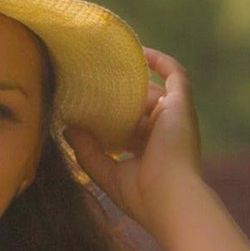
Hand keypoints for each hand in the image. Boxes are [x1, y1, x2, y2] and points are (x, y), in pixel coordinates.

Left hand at [64, 46, 204, 228]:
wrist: (171, 199)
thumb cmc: (143, 197)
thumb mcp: (107, 174)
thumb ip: (88, 152)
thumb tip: (67, 128)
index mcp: (151, 153)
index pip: (129, 129)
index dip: (110, 118)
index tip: (86, 110)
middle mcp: (166, 133)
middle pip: (139, 107)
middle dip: (116, 98)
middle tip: (87, 87)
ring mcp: (176, 117)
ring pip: (152, 90)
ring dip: (130, 80)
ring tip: (102, 68)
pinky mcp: (182, 104)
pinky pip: (175, 73)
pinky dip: (159, 61)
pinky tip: (138, 51)